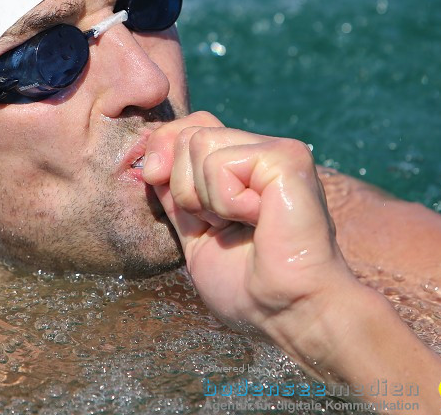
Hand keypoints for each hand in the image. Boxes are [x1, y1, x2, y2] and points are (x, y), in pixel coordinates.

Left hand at [142, 112, 364, 357]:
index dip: (164, 153)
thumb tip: (151, 162)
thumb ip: (175, 194)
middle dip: (185, 189)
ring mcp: (275, 150)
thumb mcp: (194, 234)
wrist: (289, 313)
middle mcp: (260, 151)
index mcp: (242, 168)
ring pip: (197, 143)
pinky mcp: (285, 157)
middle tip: (224, 225)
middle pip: (186, 134)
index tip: (168, 192)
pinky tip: (259, 221)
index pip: (189, 128)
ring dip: (207, 199)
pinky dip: (226, 202)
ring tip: (244, 224)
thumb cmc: (249, 287)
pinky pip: (220, 163)